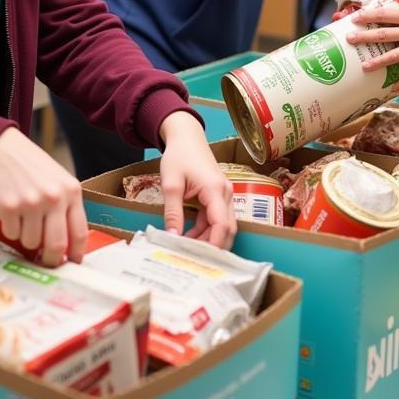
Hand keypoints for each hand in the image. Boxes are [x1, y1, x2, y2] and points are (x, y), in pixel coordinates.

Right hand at [0, 127, 86, 266]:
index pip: (79, 233)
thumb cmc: (33, 168)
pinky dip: (11, 229)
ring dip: (27, 238)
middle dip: (51, 260)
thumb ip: (66, 208)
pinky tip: (11, 211)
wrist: (3, 150)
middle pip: (56, 246)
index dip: (76, 254)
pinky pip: (12, 234)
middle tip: (45, 262)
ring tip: (24, 219)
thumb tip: (68, 247)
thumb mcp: (58, 182)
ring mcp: (31, 202)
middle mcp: (54, 197)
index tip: (72, 264)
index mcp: (71, 191)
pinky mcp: (9, 207)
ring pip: (31, 242)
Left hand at [158, 111, 235, 248]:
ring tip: (185, 249)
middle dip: (213, 247)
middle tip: (192, 260)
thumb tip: (172, 237)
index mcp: (215, 190)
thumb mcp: (171, 184)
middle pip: (227, 229)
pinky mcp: (218, 196)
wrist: (186, 137)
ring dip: (207, 240)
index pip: (222, 224)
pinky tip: (188, 237)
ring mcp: (224, 195)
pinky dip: (205, 231)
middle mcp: (225, 193)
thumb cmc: (179, 156)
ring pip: (222, 226)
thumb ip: (172, 212)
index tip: (200, 260)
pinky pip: (215, 219)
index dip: (214, 245)